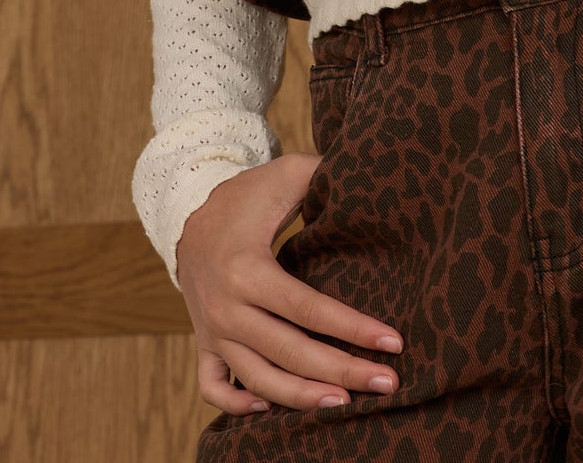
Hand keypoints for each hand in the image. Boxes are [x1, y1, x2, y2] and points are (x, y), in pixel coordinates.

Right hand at [176, 152, 405, 416]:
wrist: (189, 214)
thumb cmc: (250, 194)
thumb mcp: (288, 174)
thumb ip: (326, 174)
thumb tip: (372, 179)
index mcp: (248, 269)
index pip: (309, 309)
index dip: (353, 328)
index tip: (392, 341)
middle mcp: (227, 308)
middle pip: (290, 352)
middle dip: (342, 371)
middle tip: (388, 382)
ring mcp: (212, 331)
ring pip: (257, 380)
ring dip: (301, 398)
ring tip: (345, 404)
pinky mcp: (204, 344)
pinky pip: (213, 388)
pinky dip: (237, 406)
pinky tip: (272, 408)